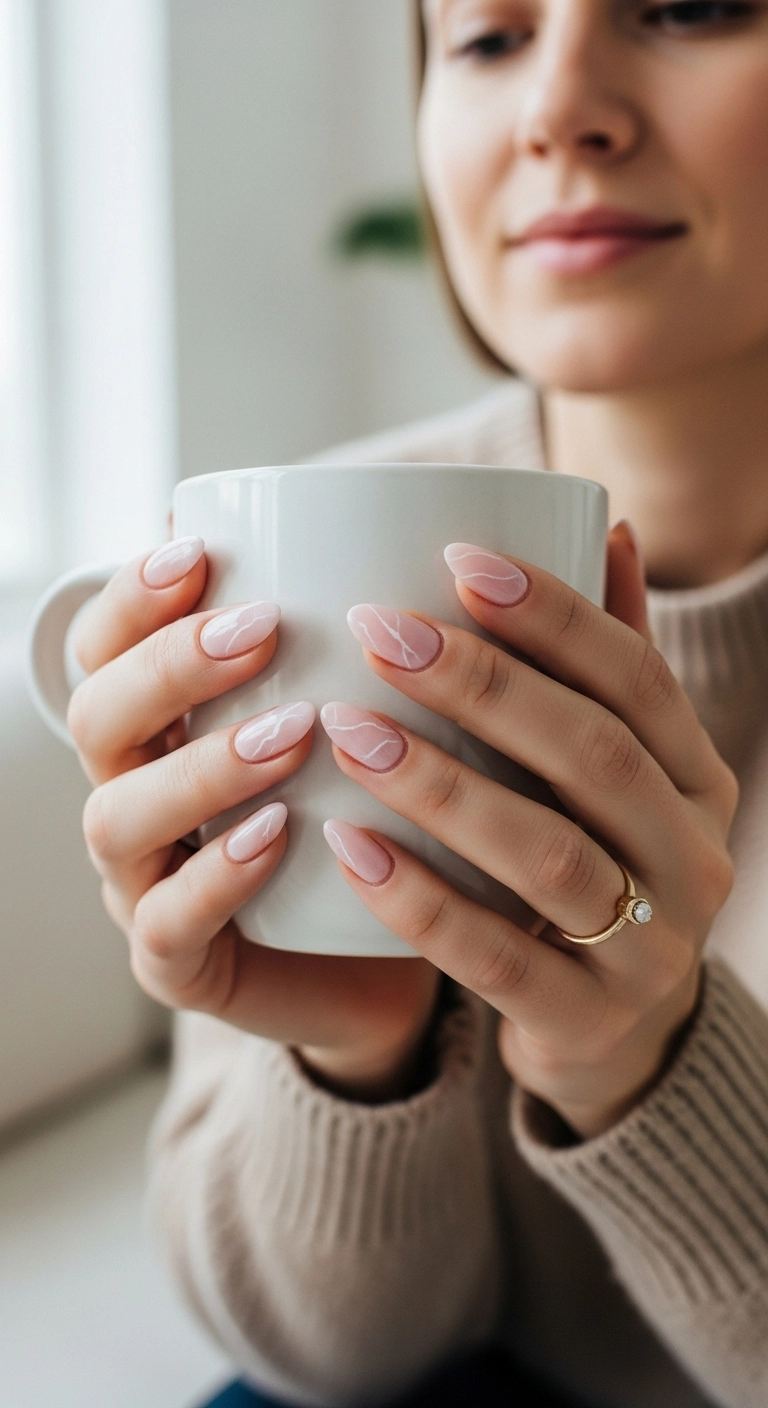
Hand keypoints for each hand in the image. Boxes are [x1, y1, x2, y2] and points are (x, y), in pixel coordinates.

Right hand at [68, 537, 439, 1102]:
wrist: (390, 963)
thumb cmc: (406, 821)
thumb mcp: (428, 720)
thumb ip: (486, 633)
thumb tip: (609, 534)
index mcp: (176, 717)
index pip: (112, 639)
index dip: (137, 590)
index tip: (204, 545)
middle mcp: (144, 790)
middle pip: (102, 715)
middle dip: (171, 663)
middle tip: (262, 627)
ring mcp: (152, 881)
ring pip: (122, 817)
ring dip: (205, 765)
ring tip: (294, 731)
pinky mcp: (182, 963)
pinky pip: (171, 925)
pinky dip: (219, 877)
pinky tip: (284, 834)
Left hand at [319, 525, 738, 1137]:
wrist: (612, 1032)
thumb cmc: (594, 865)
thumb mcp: (617, 772)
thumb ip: (609, 665)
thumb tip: (609, 524)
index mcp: (697, 778)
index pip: (636, 677)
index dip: (554, 613)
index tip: (457, 557)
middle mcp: (693, 857)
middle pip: (594, 754)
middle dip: (485, 685)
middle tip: (378, 631)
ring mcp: (651, 948)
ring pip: (548, 855)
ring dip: (443, 786)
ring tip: (347, 730)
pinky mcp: (586, 1021)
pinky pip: (497, 958)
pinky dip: (420, 900)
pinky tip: (346, 845)